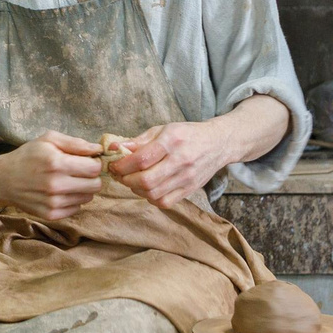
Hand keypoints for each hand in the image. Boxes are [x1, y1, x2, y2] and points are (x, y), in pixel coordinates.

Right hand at [0, 132, 103, 220]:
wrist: (3, 179)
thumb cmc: (28, 156)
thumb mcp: (48, 140)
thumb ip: (75, 143)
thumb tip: (98, 149)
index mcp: (56, 163)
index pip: (94, 168)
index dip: (93, 163)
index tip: (86, 162)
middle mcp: (56, 185)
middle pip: (95, 185)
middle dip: (91, 177)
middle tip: (79, 172)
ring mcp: (53, 202)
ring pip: (88, 198)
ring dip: (82, 189)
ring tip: (67, 181)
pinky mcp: (51, 214)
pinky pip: (76, 209)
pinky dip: (72, 200)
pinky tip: (60, 192)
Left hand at [108, 121, 230, 207]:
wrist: (218, 143)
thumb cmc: (187, 135)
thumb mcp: (163, 130)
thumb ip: (139, 140)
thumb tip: (115, 148)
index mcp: (172, 141)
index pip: (142, 159)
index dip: (122, 165)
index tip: (114, 165)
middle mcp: (181, 161)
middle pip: (146, 180)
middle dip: (126, 180)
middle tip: (120, 174)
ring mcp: (186, 178)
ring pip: (153, 193)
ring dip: (136, 189)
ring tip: (132, 180)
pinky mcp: (190, 190)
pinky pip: (164, 202)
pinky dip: (150, 198)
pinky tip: (148, 188)